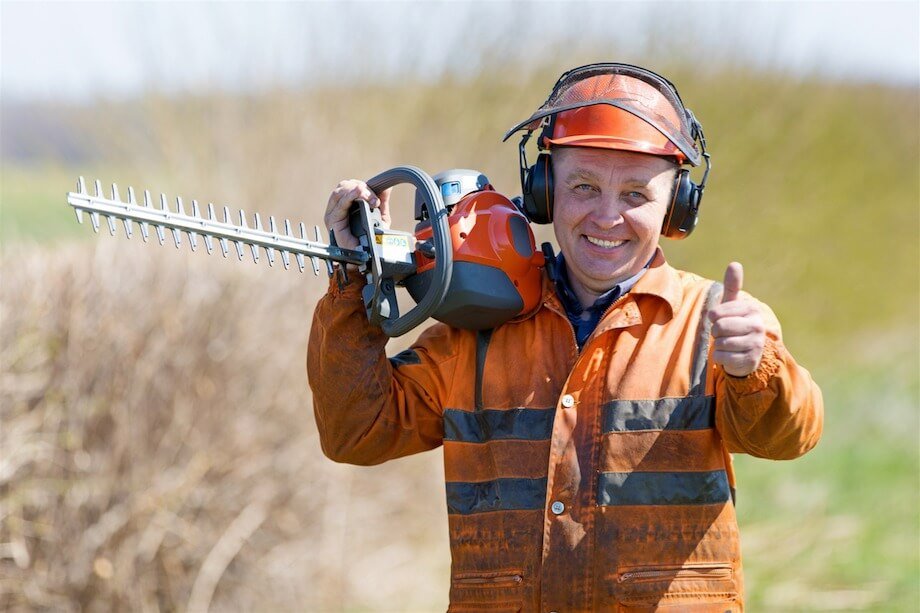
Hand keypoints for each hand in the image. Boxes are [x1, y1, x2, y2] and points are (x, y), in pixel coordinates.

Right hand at [324, 180, 391, 250]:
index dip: (362, 185)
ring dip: (355, 190)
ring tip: (367, 195)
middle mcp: (337, 208)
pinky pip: (339, 205)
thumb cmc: (369, 240)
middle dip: (360, 188)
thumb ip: (381, 202)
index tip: (376, 194)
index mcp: (347, 204)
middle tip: (374, 198)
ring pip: (340, 192)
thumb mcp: (379, 218)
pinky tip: (358, 194)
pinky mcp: (332, 221)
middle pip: (344, 186)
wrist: (365, 258)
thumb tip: (387, 187)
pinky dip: (349, 197)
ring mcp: (333, 214)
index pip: (350, 186)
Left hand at [708, 262, 765, 376]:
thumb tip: (735, 264)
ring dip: (717, 345)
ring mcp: (756, 344)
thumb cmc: (734, 324)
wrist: (745, 352)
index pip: (716, 313)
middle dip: (715, 332)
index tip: (719, 320)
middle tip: (724, 333)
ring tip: (727, 344)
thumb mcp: (732, 305)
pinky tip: (730, 355)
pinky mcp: (750, 360)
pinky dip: (720, 357)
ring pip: (720, 343)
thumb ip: (732, 286)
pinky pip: (721, 357)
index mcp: (752, 309)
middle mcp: (758, 325)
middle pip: (719, 327)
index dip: (713, 318)